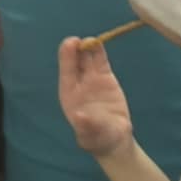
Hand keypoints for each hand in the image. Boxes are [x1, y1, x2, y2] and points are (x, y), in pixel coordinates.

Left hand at [57, 37, 134, 159]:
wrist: (114, 139)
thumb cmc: (97, 139)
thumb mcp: (91, 135)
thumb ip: (86, 126)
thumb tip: (79, 117)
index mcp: (69, 94)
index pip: (66, 70)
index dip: (67, 56)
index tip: (71, 43)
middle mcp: (79, 83)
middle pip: (76, 60)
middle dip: (76, 48)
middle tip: (80, 41)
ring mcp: (92, 79)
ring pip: (88, 57)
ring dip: (89, 46)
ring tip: (92, 41)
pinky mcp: (105, 78)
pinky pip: (101, 61)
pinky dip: (99, 51)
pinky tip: (99, 42)